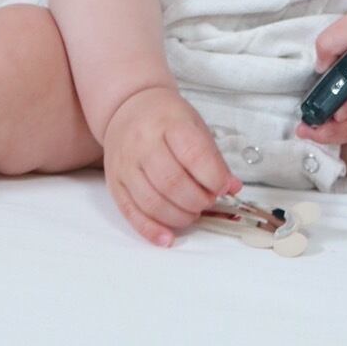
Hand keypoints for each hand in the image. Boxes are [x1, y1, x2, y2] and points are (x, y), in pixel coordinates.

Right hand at [103, 86, 242, 247]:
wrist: (128, 107)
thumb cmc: (165, 118)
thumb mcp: (194, 125)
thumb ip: (212, 157)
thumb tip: (231, 187)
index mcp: (168, 123)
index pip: (194, 155)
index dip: (213, 178)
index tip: (222, 187)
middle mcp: (143, 143)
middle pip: (173, 183)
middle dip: (198, 200)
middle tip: (208, 201)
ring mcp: (125, 164)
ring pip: (152, 202)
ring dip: (179, 217)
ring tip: (192, 213)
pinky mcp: (115, 182)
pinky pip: (131, 213)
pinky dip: (151, 230)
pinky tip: (167, 238)